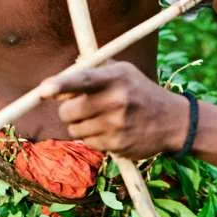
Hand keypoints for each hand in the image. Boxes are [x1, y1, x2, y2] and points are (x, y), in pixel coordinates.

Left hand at [39, 62, 189, 159]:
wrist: (172, 121)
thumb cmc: (140, 91)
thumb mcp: (123, 71)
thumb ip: (92, 71)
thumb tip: (59, 80)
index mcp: (116, 78)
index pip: (84, 79)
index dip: (61, 84)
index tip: (43, 90)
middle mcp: (117, 101)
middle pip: (68, 111)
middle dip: (67, 110)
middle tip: (78, 107)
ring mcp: (117, 125)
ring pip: (74, 130)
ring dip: (80, 125)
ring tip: (100, 118)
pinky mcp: (117, 145)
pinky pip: (88, 143)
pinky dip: (92, 138)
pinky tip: (110, 130)